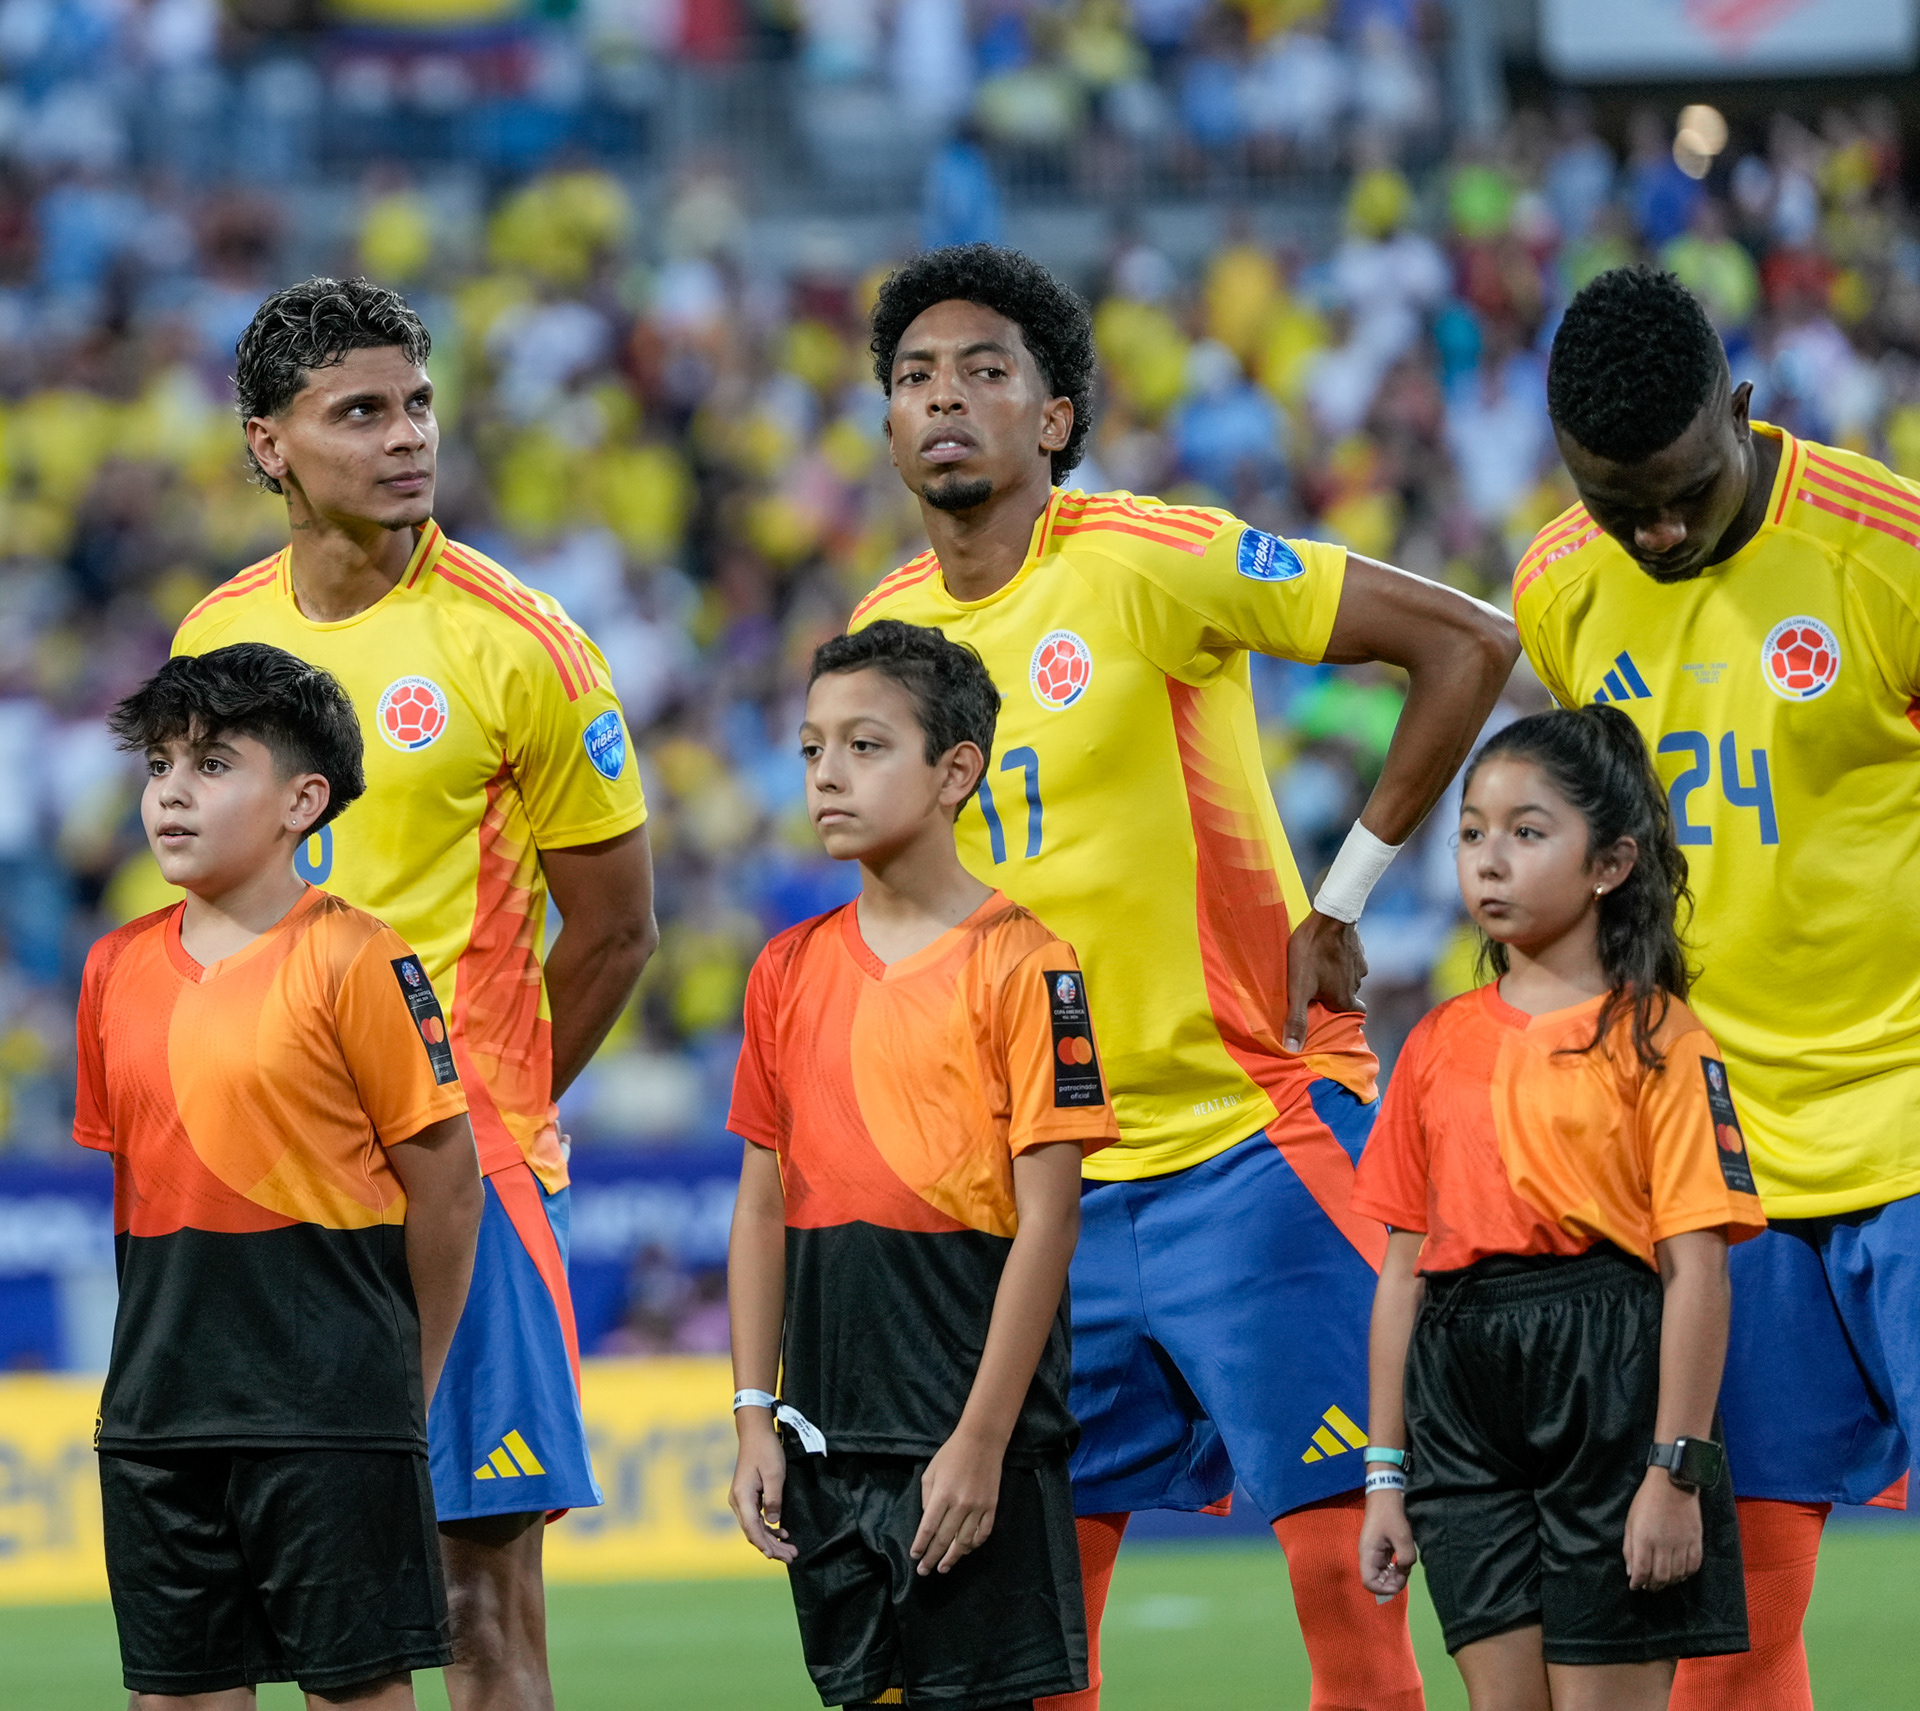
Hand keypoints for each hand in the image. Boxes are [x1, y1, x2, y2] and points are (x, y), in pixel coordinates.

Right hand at [728, 1411, 796, 1563]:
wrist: (755, 1432)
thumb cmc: (766, 1450)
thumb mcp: (774, 1474)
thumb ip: (774, 1499)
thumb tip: (773, 1522)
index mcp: (742, 1497)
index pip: (752, 1528)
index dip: (764, 1544)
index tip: (775, 1556)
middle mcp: (738, 1501)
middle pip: (753, 1532)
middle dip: (772, 1547)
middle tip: (791, 1557)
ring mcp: (741, 1499)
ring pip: (755, 1527)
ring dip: (771, 1540)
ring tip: (790, 1550)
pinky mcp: (747, 1497)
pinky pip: (756, 1519)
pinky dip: (768, 1528)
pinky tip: (782, 1533)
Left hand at [911, 1429, 1002, 1575]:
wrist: (982, 1441)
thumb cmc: (951, 1454)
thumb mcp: (931, 1472)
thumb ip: (927, 1498)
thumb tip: (928, 1521)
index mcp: (942, 1495)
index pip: (928, 1528)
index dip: (921, 1545)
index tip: (915, 1557)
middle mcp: (960, 1504)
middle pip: (944, 1539)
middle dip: (932, 1557)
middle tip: (924, 1571)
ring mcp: (978, 1507)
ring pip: (964, 1541)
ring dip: (953, 1557)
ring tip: (943, 1567)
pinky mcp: (991, 1506)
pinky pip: (983, 1532)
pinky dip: (974, 1545)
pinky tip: (966, 1550)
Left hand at [1284, 910, 1366, 1052]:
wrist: (1330, 916)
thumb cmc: (1311, 953)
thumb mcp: (1299, 988)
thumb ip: (1297, 1019)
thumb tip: (1292, 1050)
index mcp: (1344, 999)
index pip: (1351, 1017)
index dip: (1340, 1019)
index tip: (1328, 1015)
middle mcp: (1356, 985)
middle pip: (1347, 998)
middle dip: (1334, 997)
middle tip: (1316, 991)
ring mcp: (1360, 966)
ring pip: (1349, 979)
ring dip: (1336, 977)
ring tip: (1317, 970)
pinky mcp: (1358, 949)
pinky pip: (1350, 961)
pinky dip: (1340, 960)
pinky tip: (1325, 953)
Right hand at [1359, 1490, 1416, 1597]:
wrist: (1385, 1496)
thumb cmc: (1390, 1515)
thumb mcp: (1402, 1537)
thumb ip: (1406, 1558)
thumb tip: (1404, 1570)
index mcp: (1368, 1554)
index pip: (1369, 1583)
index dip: (1384, 1589)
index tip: (1399, 1580)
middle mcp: (1368, 1556)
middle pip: (1376, 1581)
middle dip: (1392, 1582)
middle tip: (1406, 1572)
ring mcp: (1374, 1553)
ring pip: (1382, 1575)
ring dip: (1395, 1575)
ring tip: (1406, 1565)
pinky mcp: (1380, 1550)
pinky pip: (1386, 1566)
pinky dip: (1396, 1568)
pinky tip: (1404, 1561)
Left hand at [1624, 1469, 1702, 1591]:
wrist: (1672, 1483)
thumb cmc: (1647, 1501)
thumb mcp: (1630, 1521)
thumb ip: (1629, 1548)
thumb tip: (1631, 1572)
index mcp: (1644, 1538)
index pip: (1642, 1571)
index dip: (1637, 1583)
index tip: (1635, 1586)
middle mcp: (1663, 1544)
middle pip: (1660, 1577)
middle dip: (1653, 1586)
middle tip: (1648, 1587)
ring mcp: (1682, 1543)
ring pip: (1677, 1575)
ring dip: (1669, 1582)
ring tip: (1662, 1582)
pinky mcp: (1695, 1541)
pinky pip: (1693, 1566)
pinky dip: (1686, 1574)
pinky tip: (1679, 1574)